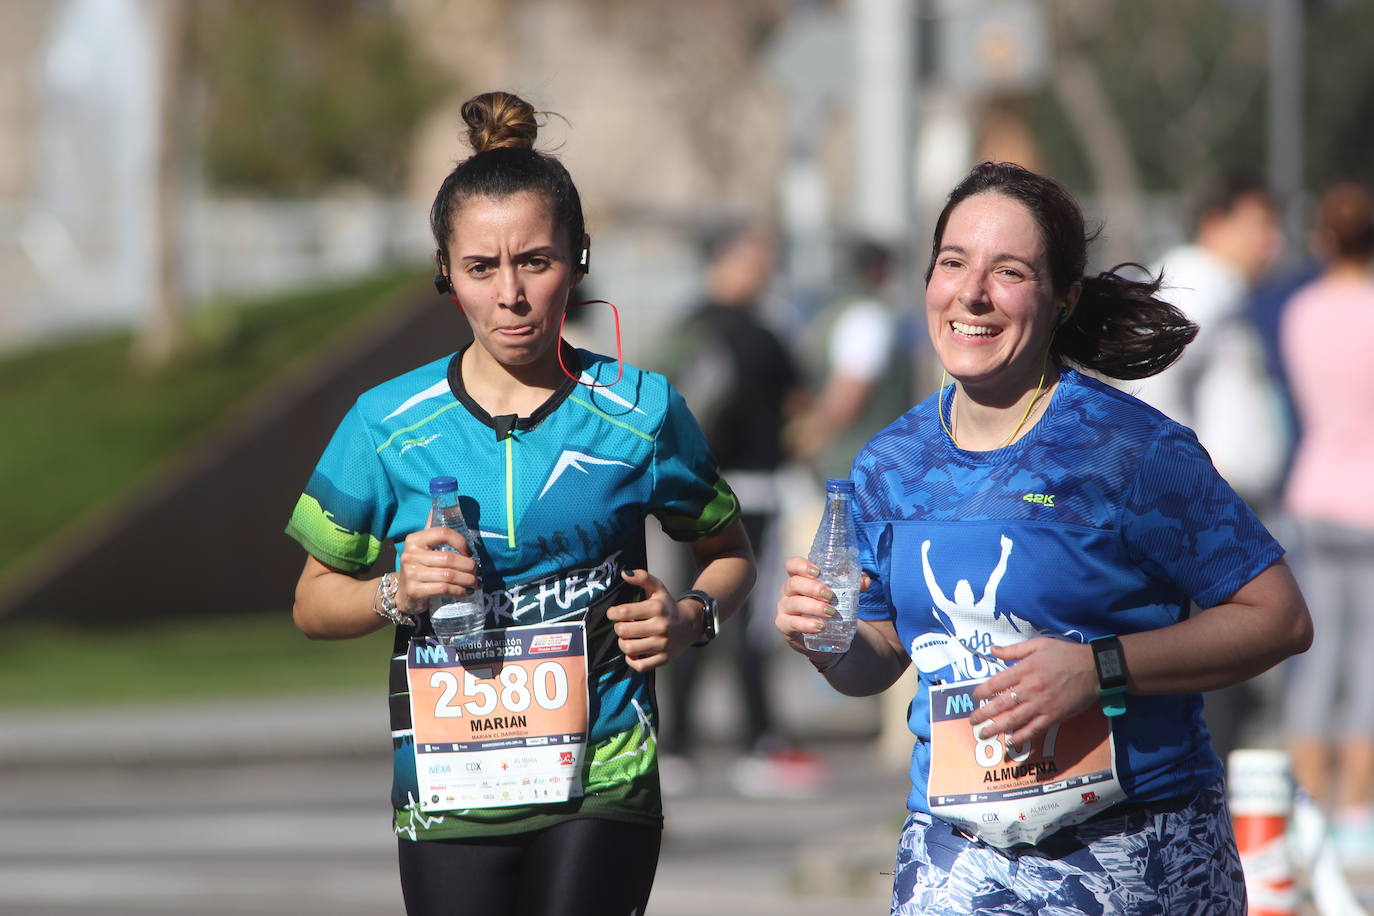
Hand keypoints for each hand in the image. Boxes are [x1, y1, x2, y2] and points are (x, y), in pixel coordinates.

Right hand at [396, 522, 479, 615]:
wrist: (404, 593)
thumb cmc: (420, 566)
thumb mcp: (423, 547)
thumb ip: (432, 530)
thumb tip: (440, 507)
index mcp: (414, 540)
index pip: (442, 533)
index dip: (460, 541)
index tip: (469, 551)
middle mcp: (410, 555)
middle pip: (448, 558)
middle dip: (469, 566)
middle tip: (478, 571)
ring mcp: (411, 573)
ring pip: (448, 575)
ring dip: (467, 579)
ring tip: (475, 582)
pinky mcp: (415, 590)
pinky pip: (444, 589)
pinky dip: (459, 590)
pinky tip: (466, 591)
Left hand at [606, 568, 701, 671]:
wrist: (690, 624)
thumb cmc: (668, 606)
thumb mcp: (657, 588)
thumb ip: (642, 577)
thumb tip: (624, 573)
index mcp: (657, 608)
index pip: (624, 612)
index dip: (613, 613)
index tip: (613, 613)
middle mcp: (661, 626)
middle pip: (624, 631)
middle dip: (618, 628)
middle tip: (622, 625)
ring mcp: (663, 644)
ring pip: (629, 648)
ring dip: (623, 643)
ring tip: (627, 638)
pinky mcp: (664, 658)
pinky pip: (640, 665)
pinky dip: (632, 660)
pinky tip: (633, 651)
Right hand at [775, 555, 871, 666]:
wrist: (829, 640)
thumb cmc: (832, 610)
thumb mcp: (844, 596)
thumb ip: (855, 586)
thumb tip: (864, 580)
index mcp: (800, 579)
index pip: (792, 566)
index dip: (801, 565)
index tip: (818, 571)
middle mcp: (789, 592)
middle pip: (793, 583)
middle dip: (812, 588)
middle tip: (830, 595)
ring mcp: (785, 610)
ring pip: (793, 603)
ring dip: (812, 606)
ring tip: (830, 612)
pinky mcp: (785, 627)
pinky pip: (790, 623)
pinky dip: (805, 624)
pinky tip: (820, 626)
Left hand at [967, 638, 1099, 750]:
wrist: (1094, 668)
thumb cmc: (1065, 654)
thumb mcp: (1039, 644)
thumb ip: (1014, 650)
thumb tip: (992, 650)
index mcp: (1025, 669)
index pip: (996, 683)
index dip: (982, 692)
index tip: (975, 698)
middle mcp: (1030, 688)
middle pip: (1002, 704)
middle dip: (984, 714)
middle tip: (973, 721)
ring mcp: (1042, 704)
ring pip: (1014, 719)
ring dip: (996, 729)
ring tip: (983, 734)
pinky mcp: (1054, 715)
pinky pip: (1034, 729)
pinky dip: (1022, 737)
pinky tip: (1010, 741)